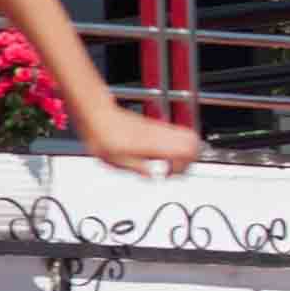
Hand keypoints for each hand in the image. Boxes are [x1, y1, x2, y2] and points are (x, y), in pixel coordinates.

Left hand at [77, 100, 201, 180]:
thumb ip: (138, 169)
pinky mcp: (153, 126)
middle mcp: (159, 132)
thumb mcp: (116, 161)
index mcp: (152, 142)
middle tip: (174, 170)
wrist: (96, 115)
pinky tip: (160, 155)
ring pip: (186, 135)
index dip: (183, 166)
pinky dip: (174, 146)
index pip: (186, 149)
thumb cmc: (102, 135)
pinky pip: (174, 134)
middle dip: (190, 158)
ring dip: (183, 152)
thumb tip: (153, 175)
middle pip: (193, 140)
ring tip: (168, 164)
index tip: (169, 174)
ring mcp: (158, 127)